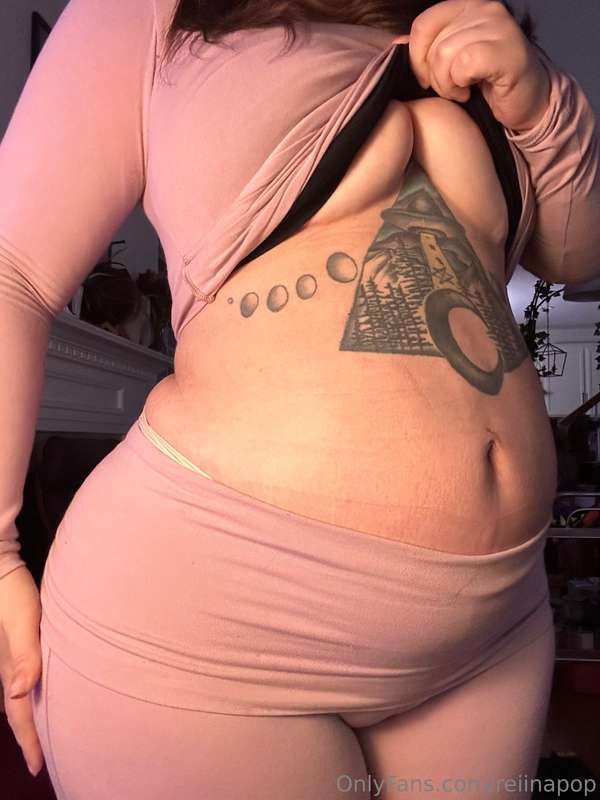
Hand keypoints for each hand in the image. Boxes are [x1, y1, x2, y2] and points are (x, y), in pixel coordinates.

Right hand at [0, 566, 43, 776]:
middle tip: (40, 760)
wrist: (2, 571)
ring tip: (40, 733)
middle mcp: (8, 667)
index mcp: (11, 669)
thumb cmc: (14, 596)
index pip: (20, 714)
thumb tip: (18, 693)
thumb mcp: (24, 624)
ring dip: (29, 717)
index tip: (38, 768)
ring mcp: (10, 656)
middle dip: (29, 736)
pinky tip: (37, 691)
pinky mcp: (16, 644)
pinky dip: (30, 694)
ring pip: (19, 696)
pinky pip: (22, 679)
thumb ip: (25, 657)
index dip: (30, 741)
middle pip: (18, 710)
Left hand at [394, 0, 550, 131]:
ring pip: (444, 55)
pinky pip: (463, 65)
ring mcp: (499, 26)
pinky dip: (460, 85)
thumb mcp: (451, 62)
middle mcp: (484, 8)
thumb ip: (426, 49)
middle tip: (452, 88)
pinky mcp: (507, 50)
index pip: (422, 25)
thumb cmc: (487, 83)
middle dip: (434, 76)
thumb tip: (396, 44)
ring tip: (461, 91)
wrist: (528, 102)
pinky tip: (470, 93)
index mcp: (467, 5)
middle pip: (433, 44)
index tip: (426, 78)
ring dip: (447, 84)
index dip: (416, 58)